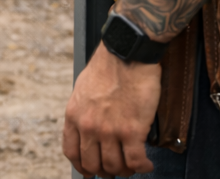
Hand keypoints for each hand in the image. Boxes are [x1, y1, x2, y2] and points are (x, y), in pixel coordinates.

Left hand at [63, 42, 159, 177]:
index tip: (90, 171)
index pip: (72, 152)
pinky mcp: (132, 131)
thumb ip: (83, 112)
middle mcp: (89, 126)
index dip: (82, 167)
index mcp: (74, 115)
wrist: (127, 53)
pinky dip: (143, 167)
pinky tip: (147, 164)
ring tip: (134, 165)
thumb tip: (87, 128)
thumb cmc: (108, 66)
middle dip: (106, 171)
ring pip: (115, 167)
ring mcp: (110, 130)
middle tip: (116, 169)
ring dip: (126, 170)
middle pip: (93, 165)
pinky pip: (136, 161)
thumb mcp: (83, 89)